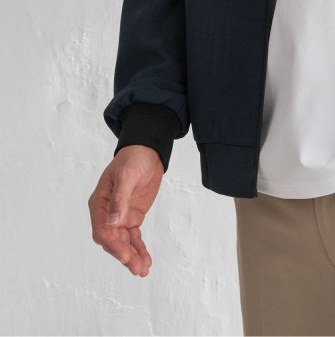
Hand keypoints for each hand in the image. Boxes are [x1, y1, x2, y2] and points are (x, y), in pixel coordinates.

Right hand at [88, 145, 163, 276]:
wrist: (147, 152)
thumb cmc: (133, 159)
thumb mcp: (127, 175)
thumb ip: (120, 198)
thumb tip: (113, 221)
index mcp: (99, 203)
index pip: (102, 230)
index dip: (113, 245)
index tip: (125, 255)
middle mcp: (107, 213)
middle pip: (112, 241)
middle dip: (125, 256)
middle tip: (138, 269)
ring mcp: (120, 217)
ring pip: (124, 243)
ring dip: (133, 257)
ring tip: (143, 270)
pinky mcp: (132, 217)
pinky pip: (134, 237)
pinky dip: (139, 249)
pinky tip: (146, 260)